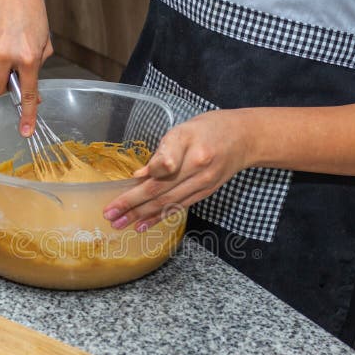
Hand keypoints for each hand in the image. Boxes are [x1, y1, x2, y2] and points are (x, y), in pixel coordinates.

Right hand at [0, 0, 52, 136]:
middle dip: (3, 85)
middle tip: (9, 71)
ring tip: (4, 40)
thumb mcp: (44, 41)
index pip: (28, 94)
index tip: (25, 131)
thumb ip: (38, 66)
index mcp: (29, 58)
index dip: (27, 116)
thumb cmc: (30, 11)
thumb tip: (34, 91)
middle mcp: (8, 55)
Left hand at [103, 110, 248, 231]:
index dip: (136, 190)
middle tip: (110, 217)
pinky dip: (159, 217)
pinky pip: (178, 207)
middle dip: (132, 207)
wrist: (244, 138)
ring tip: (120, 225)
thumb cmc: (210, 129)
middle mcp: (197, 171)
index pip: (159, 174)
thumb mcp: (183, 130)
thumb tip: (139, 175)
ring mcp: (202, 185)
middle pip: (160, 192)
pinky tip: (143, 225)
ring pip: (168, 204)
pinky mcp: (204, 194)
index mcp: (190, 150)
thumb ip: (162, 152)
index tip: (116, 198)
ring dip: (142, 216)